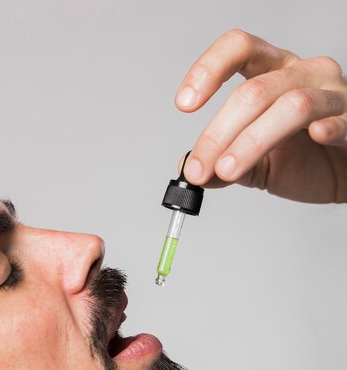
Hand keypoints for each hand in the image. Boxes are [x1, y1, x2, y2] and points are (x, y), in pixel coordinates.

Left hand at [176, 30, 346, 203]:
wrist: (343, 175)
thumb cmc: (303, 159)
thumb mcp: (255, 163)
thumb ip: (223, 163)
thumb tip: (190, 169)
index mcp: (272, 72)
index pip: (239, 49)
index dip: (208, 69)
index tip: (184, 103)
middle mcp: (302, 74)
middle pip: (254, 91)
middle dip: (218, 134)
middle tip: (200, 169)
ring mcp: (332, 94)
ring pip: (291, 105)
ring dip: (251, 141)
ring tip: (227, 170)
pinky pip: (339, 119)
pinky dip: (326, 128)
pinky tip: (314, 138)